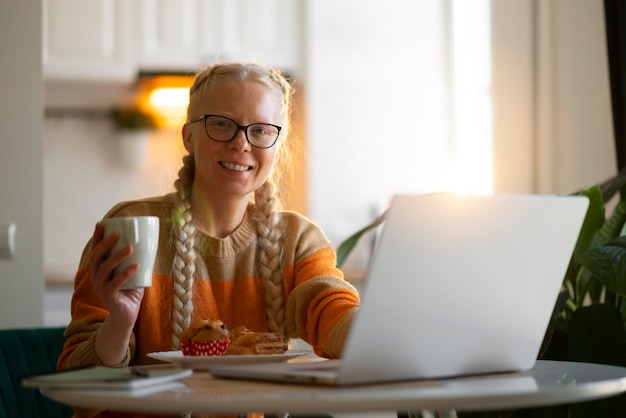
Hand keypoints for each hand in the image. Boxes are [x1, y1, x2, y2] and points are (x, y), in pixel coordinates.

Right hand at [89, 222, 144, 364]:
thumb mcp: (133, 274)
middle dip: (105, 244)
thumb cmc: (130, 293)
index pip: (96, 251)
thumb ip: (136, 260)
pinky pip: (114, 284)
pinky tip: (136, 266)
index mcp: (100, 270)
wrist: (127, 317)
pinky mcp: (109, 298)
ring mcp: (101, 288)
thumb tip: (150, 243)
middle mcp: (97, 278)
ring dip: (117, 256)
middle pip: (96, 258)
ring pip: (104, 269)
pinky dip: (125, 273)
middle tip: (118, 234)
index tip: (102, 223)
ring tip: (130, 248)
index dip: (97, 237)